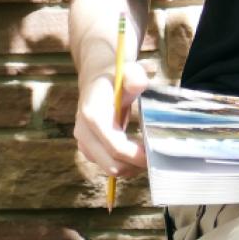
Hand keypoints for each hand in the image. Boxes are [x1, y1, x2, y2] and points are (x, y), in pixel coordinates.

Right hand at [74, 61, 150, 180]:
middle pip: (112, 165)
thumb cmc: (116, 77)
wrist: (97, 80)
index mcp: (93, 115)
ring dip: (131, 166)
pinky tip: (135, 150)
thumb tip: (139, 84)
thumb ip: (135, 75)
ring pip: (111, 169)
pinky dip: (124, 163)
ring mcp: (83, 143)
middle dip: (135, 165)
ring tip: (146, 151)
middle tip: (155, 156)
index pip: (116, 147)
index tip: (155, 152)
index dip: (137, 156)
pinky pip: (108, 166)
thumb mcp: (127, 70)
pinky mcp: (88, 150)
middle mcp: (84, 132)